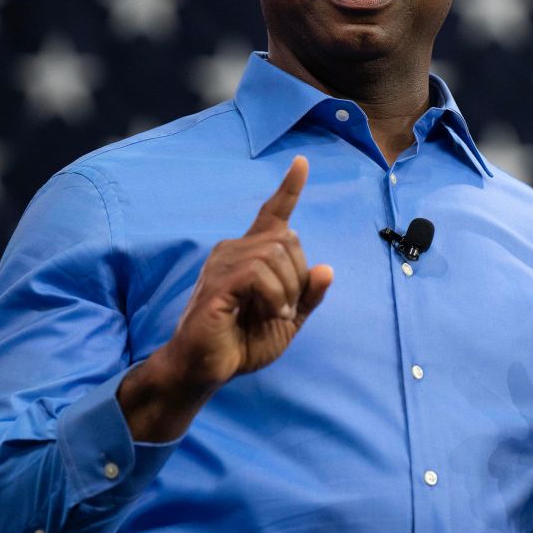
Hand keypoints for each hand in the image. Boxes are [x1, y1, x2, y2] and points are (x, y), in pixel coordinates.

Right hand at [119, 156, 332, 440]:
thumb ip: (307, 296)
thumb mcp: (288, 321)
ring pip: (276, 254)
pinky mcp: (217, 283)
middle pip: (288, 239)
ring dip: (286, 290)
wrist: (206, 370)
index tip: (301, 162)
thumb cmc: (242, 343)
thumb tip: (327, 268)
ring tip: (274, 314)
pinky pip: (259, 274)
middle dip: (298, 276)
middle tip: (284, 308)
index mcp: (251, 255)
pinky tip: (268, 313)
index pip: (272, 214)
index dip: (289, 188)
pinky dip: (275, 296)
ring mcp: (222, 263)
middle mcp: (234, 250)